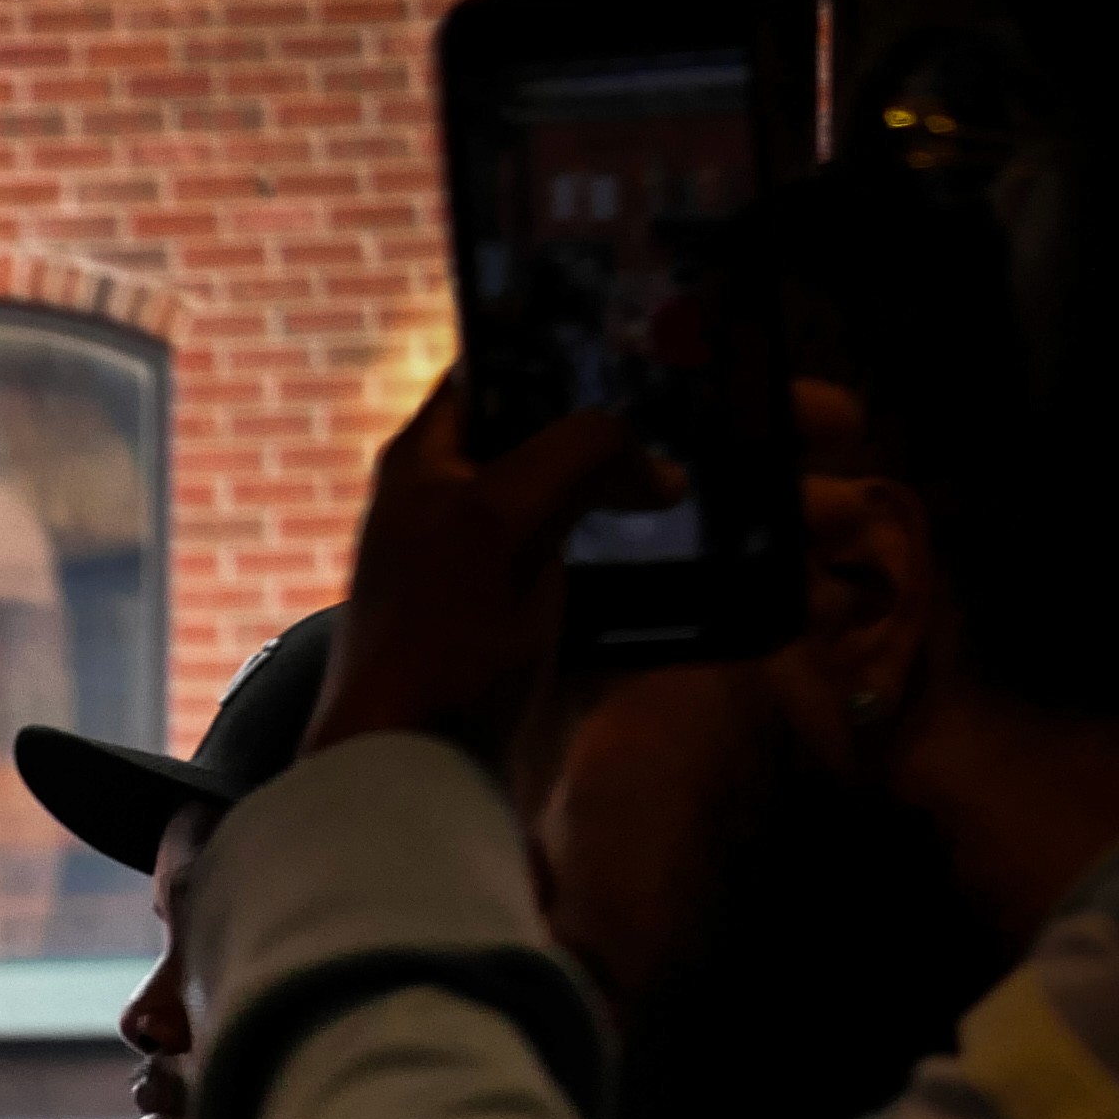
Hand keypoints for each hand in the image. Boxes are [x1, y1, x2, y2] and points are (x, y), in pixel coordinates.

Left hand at [304, 373, 662, 789]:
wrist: (412, 782)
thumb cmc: (435, 641)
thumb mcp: (500, 517)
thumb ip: (578, 455)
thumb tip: (661, 468)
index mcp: (426, 461)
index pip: (497, 367)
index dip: (560, 348)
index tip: (639, 337)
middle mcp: (453, 509)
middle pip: (547, 441)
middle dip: (613, 427)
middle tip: (697, 408)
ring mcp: (492, 574)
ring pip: (578, 511)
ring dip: (634, 501)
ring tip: (707, 476)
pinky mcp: (524, 635)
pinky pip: (592, 584)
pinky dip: (636, 573)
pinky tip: (690, 559)